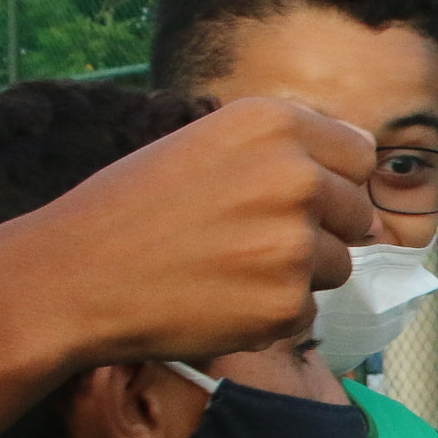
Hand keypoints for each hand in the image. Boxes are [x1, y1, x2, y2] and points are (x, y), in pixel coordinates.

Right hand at [0, 96, 378, 368]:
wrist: (73, 278)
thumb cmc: (131, 206)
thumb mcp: (206, 142)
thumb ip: (282, 145)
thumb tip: (364, 157)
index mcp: (272, 123)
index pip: (358, 153)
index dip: (333, 178)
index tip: (298, 197)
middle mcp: (295, 177)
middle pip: (357, 212)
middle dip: (321, 229)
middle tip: (251, 241)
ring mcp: (295, 245)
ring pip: (337, 265)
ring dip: (298, 274)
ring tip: (230, 270)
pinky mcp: (286, 304)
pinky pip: (308, 310)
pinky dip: (273, 313)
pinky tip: (221, 301)